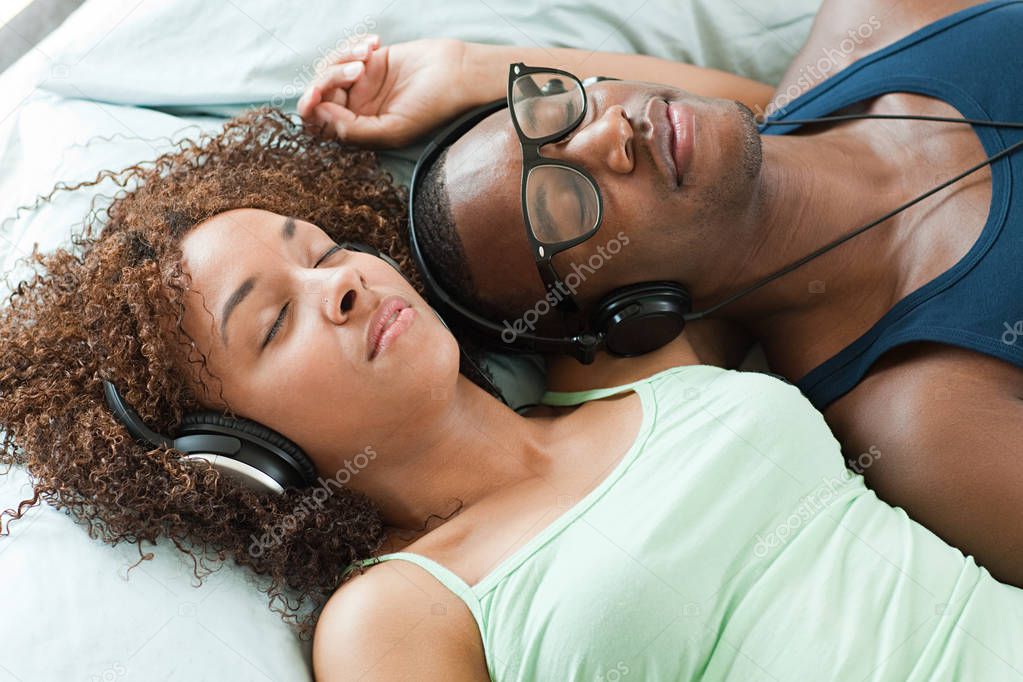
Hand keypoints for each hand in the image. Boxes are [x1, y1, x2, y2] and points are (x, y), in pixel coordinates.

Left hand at [297, 36, 475, 148]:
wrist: (457, 73)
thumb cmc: (432, 107)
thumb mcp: (392, 130)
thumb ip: (353, 130)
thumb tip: (318, 114)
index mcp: (360, 132)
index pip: (320, 125)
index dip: (311, 110)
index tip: (315, 96)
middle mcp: (357, 109)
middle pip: (319, 94)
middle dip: (330, 78)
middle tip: (357, 70)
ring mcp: (362, 84)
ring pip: (329, 69)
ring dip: (344, 57)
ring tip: (369, 54)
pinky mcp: (369, 60)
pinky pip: (343, 50)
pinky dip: (353, 44)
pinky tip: (376, 44)